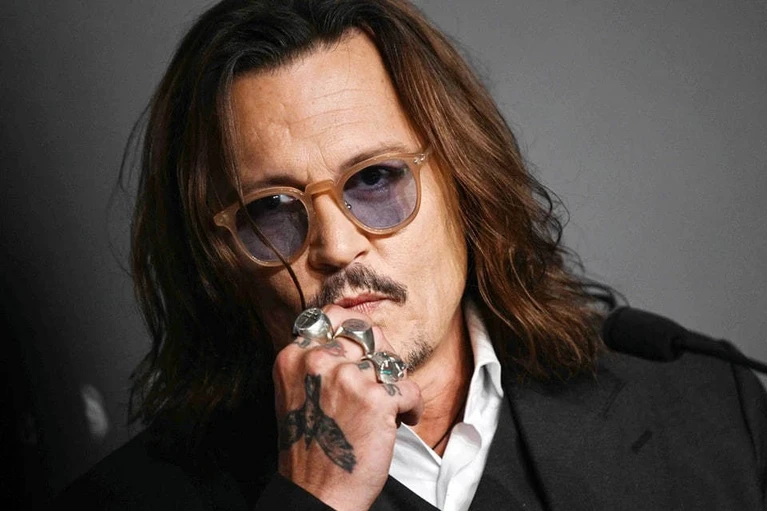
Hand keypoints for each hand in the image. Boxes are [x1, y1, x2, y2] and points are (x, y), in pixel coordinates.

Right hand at [272, 305, 423, 510]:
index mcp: (295, 356)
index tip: (363, 346)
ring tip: (392, 404)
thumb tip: (353, 332)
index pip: (331, 316)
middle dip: (380, 354)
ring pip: (390, 359)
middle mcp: (318, 361)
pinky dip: (413, 407)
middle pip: (367, 333)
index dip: (353, 328)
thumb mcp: (298, 391)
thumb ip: (318, 358)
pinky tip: (403, 421)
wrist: (318, 492)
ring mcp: (348, 378)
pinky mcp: (377, 400)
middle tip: (381, 380)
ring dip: (396, 381)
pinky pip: (409, 388)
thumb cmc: (311, 444)